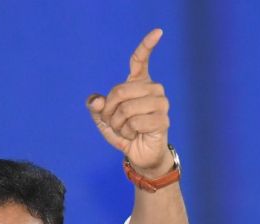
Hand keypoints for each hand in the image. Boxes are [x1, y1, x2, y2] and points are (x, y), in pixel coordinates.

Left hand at [87, 29, 172, 177]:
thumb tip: (97, 100)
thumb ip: (97, 106)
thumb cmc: (124, 131)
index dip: (147, 45)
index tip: (158, 32)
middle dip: (109, 111)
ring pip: (126, 108)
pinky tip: (135, 135)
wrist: (140, 154)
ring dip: (118, 124)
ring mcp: (160, 104)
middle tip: (114, 123)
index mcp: (139, 83)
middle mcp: (153, 89)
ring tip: (125, 130)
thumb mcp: (104, 119)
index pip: (141, 60)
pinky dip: (127, 132)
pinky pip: (134, 122)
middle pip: (119, 91)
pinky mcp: (162, 120)